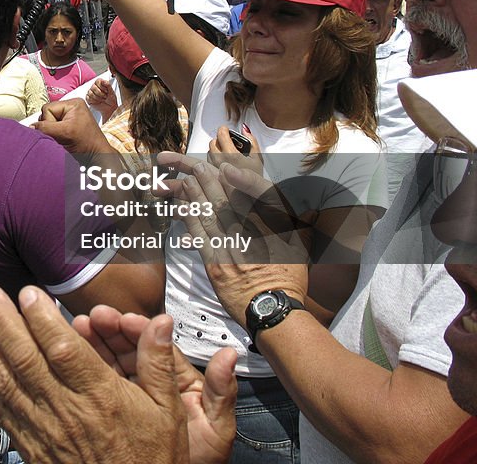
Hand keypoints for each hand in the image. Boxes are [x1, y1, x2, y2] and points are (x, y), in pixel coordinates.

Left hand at [0, 286, 189, 463]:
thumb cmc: (151, 457)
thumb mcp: (167, 411)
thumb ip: (159, 364)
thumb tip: (162, 322)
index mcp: (102, 396)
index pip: (64, 350)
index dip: (42, 319)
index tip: (28, 293)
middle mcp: (69, 410)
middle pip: (28, 360)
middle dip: (4, 323)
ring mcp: (46, 430)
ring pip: (8, 383)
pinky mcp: (32, 447)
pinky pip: (3, 413)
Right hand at [33, 98, 114, 153]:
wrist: (96, 157)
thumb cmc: (87, 145)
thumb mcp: (65, 133)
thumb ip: (46, 128)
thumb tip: (30, 127)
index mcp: (73, 103)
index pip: (47, 108)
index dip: (49, 122)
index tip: (61, 132)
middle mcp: (70, 108)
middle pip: (46, 115)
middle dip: (50, 127)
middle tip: (63, 136)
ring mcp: (68, 117)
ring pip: (47, 122)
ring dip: (52, 132)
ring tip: (64, 139)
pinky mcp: (66, 126)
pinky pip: (51, 127)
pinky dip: (53, 135)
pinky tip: (63, 140)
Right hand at [75, 305, 236, 463]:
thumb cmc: (200, 460)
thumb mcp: (216, 427)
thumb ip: (221, 391)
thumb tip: (228, 357)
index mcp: (178, 382)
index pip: (159, 349)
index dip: (142, 331)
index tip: (126, 319)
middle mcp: (153, 382)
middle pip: (131, 348)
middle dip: (113, 329)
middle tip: (96, 316)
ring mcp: (131, 393)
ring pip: (112, 360)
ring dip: (96, 341)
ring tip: (81, 326)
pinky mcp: (114, 405)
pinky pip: (99, 381)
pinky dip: (86, 365)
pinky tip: (73, 352)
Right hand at [85, 77, 118, 119]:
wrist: (110, 107)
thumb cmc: (111, 99)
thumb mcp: (112, 91)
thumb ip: (108, 85)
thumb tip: (103, 81)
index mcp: (99, 83)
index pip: (97, 81)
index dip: (102, 87)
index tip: (106, 91)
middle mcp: (94, 87)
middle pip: (93, 87)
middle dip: (101, 94)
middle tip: (105, 96)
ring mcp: (90, 92)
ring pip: (91, 93)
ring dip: (98, 98)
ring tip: (102, 99)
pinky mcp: (88, 98)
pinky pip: (89, 98)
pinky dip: (95, 101)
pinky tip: (98, 102)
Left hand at [156, 153, 309, 328]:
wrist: (272, 311)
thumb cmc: (288, 280)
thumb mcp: (298, 247)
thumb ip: (291, 224)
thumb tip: (296, 207)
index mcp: (274, 228)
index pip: (254, 197)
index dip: (237, 179)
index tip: (225, 167)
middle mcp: (252, 236)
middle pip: (226, 202)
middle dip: (207, 181)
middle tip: (194, 165)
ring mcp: (232, 249)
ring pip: (209, 216)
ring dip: (194, 195)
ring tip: (183, 180)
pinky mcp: (215, 263)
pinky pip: (199, 236)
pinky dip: (189, 220)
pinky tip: (179, 207)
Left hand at [208, 126, 263, 177]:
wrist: (249, 195)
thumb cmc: (254, 178)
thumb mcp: (258, 158)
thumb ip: (252, 141)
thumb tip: (244, 129)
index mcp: (231, 154)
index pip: (221, 134)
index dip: (224, 129)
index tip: (226, 129)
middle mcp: (219, 161)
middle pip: (213, 142)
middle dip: (219, 140)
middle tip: (227, 142)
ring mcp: (213, 168)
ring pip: (209, 152)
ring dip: (215, 149)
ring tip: (226, 153)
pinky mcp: (211, 174)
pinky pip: (208, 161)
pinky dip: (213, 159)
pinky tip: (222, 162)